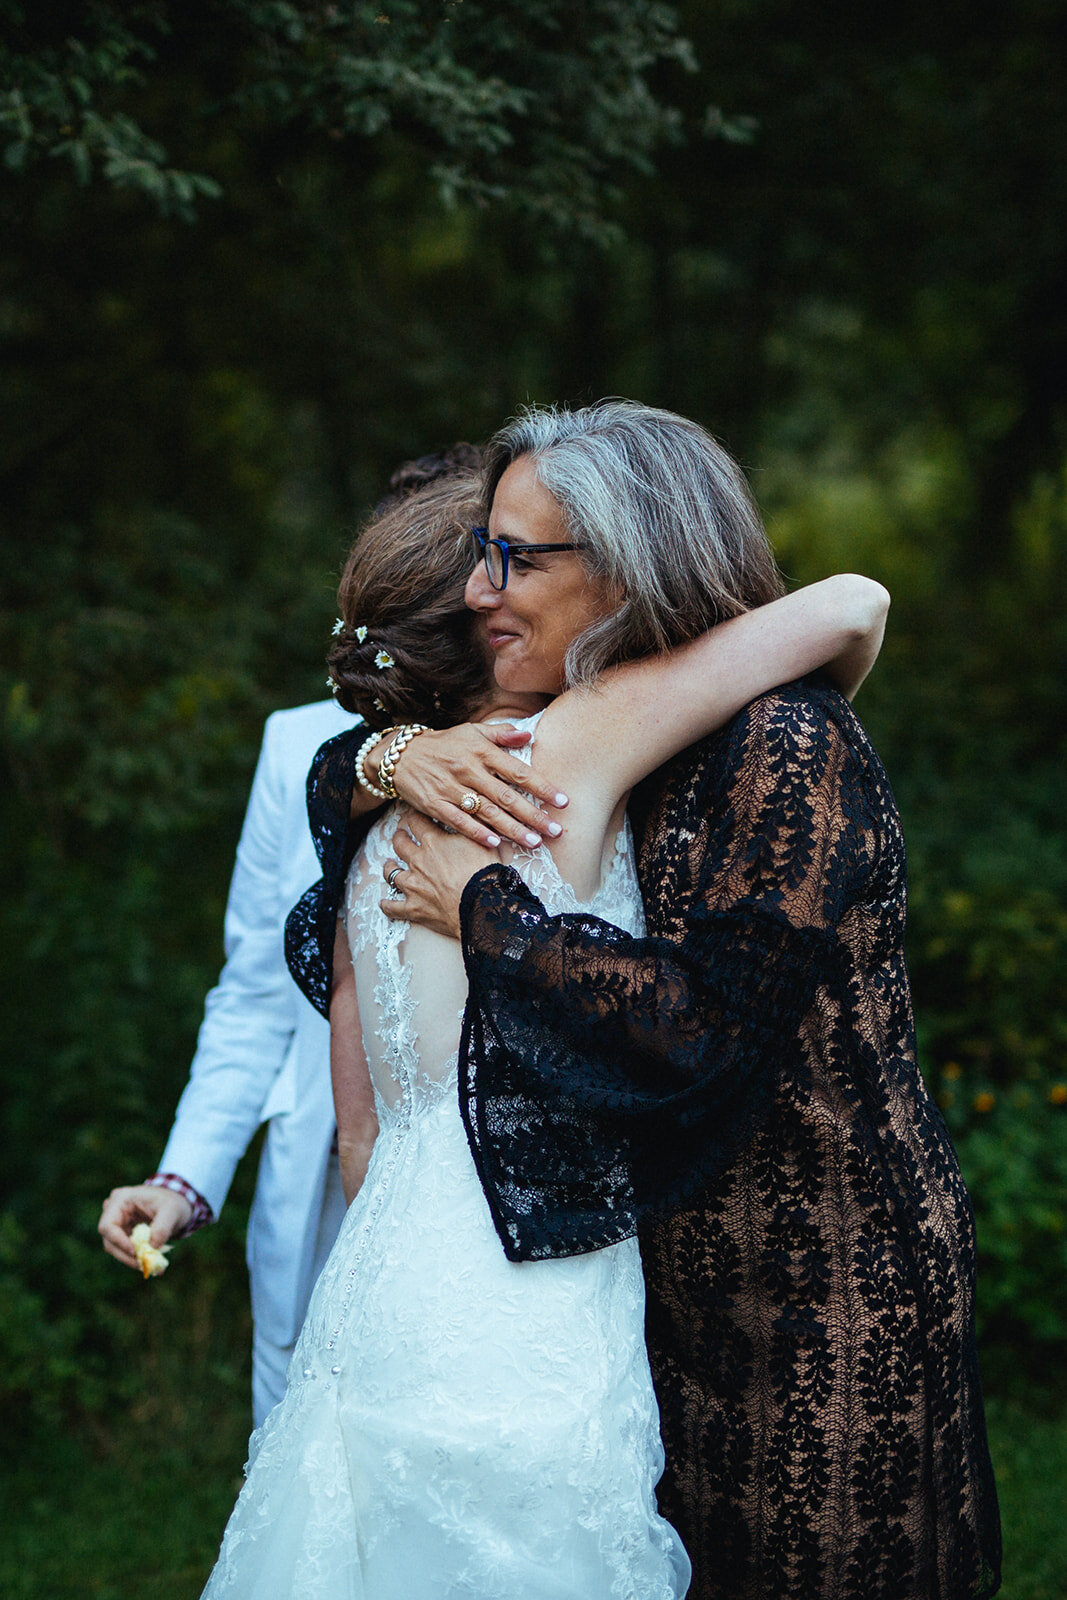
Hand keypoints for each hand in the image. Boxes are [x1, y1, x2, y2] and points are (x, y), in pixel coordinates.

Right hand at [98, 1184, 191, 1270]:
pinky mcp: (123, 1234)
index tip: (135, 1252)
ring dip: (130, 1259)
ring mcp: (117, 1223)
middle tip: (143, 1265)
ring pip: (114, 1248)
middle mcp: (114, 1211)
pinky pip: (123, 1250)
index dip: (118, 1241)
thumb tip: (151, 1248)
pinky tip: (149, 1262)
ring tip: (150, 1266)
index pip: (108, 1225)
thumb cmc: (173, 1202)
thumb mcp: (172, 1210)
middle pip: (109, 1240)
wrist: (176, 1203)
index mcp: (121, 1199)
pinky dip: (134, 1257)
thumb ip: (162, 1228)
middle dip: (125, 1255)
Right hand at [362, 723, 568, 847]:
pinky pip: (460, 821)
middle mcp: (469, 770)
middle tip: (555, 830)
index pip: (518, 772)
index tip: (563, 801)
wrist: (402, 755)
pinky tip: (496, 844)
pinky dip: (478, 833)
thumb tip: (529, 734)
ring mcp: (452, 788)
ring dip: (512, 829)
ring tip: (534, 842)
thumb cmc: (445, 745)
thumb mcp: (473, 732)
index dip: (542, 787)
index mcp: (482, 752)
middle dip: (533, 815)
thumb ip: (501, 734)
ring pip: (487, 812)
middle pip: (507, 796)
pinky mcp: (436, 804)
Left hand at [380, 821, 498, 939]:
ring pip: (392, 873)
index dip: (414, 815)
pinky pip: (394, 907)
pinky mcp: (414, 908)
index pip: (417, 821)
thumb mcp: (482, 841)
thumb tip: (473, 815)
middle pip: (400, 844)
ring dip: (389, 867)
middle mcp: (418, 861)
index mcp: (434, 842)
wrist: (483, 905)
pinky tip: (384, 903)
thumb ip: (472, 827)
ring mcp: (413, 885)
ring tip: (389, 865)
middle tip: (400, 835)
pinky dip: (387, 905)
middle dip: (399, 837)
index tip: (415, 813)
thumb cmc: (486, 872)